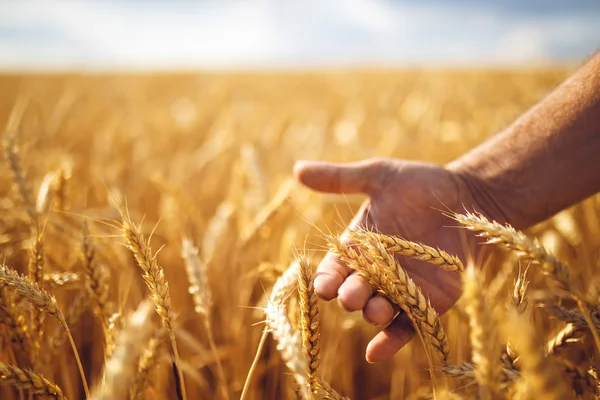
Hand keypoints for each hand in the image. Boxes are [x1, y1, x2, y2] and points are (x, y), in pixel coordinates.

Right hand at [293, 158, 482, 362]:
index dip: (326, 278)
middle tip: (351, 295)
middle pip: (355, 291)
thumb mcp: (379, 177)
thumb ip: (339, 179)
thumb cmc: (422, 185)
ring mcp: (403, 289)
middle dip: (351, 295)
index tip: (321, 285)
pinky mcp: (430, 302)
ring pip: (380, 309)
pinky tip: (376, 352)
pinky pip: (408, 326)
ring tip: (374, 310)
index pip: (334, 269)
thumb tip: (296, 168)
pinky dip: (392, 341)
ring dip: (373, 314)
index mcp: (359, 247)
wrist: (469, 197)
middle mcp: (376, 272)